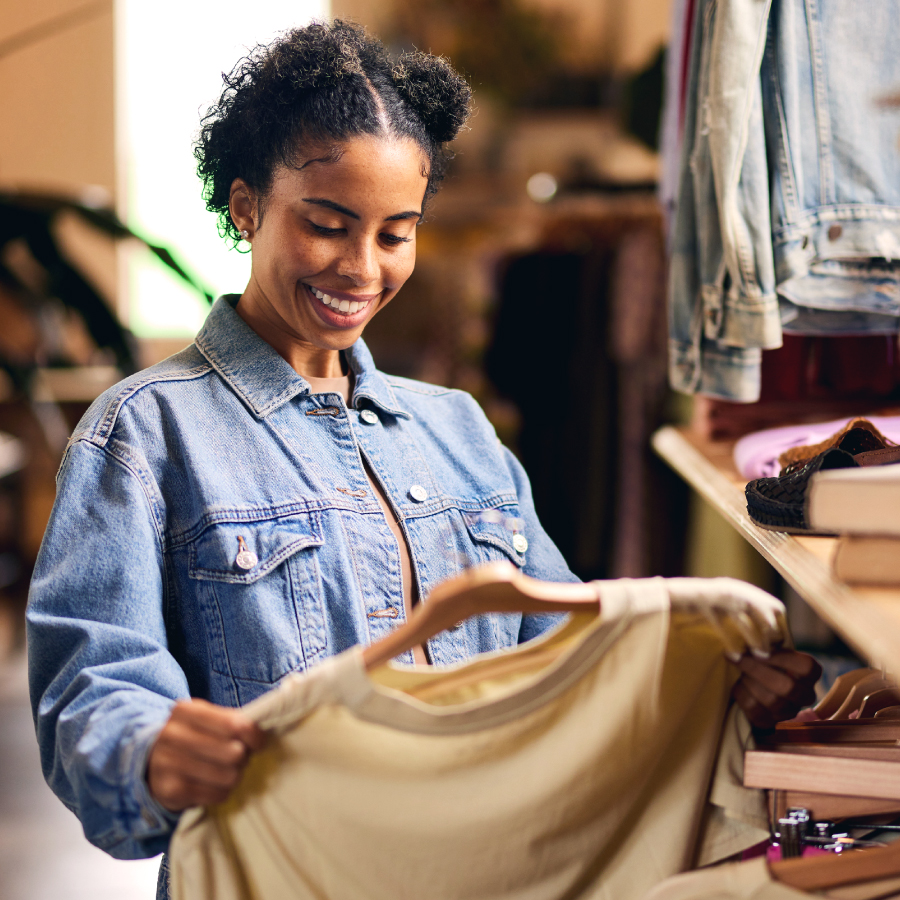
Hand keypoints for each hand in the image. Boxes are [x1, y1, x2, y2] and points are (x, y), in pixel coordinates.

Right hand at [147, 698, 266, 811]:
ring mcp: (167, 764)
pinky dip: (221, 792)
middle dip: (243, 758)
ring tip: (226, 771)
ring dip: (234, 776)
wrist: (150, 762)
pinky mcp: (170, 791)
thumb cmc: (191, 737)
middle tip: (238, 758)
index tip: (258, 742)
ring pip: (227, 776)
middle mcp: (172, 735)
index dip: (253, 735)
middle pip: (233, 752)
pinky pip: (216, 795)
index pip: (234, 724)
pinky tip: (213, 785)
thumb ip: (233, 721)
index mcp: (185, 711)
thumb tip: (261, 737)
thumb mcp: (206, 719)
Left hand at [732, 649, 821, 729]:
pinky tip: (738, 684)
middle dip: (757, 670)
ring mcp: (789, 711)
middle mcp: (805, 695)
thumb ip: (767, 643)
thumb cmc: (764, 659)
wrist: (755, 685)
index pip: (806, 667)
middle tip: (738, 657)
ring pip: (770, 700)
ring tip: (739, 670)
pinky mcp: (769, 722)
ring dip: (748, 681)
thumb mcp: (770, 648)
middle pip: (787, 687)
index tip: (757, 650)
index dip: (780, 658)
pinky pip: (754, 710)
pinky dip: (741, 693)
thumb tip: (751, 636)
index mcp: (809, 673)